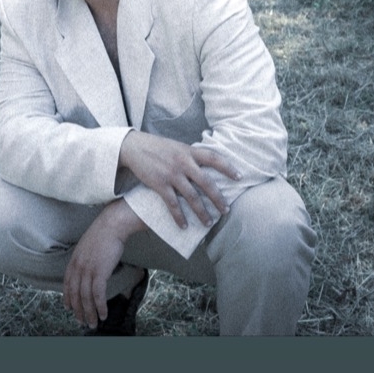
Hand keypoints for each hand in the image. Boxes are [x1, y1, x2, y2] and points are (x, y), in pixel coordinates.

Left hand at [63, 199, 145, 328]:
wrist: (113, 224)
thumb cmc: (105, 232)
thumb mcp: (89, 245)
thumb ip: (86, 257)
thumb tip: (91, 266)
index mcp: (74, 260)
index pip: (67, 284)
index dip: (68, 298)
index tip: (69, 308)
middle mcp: (78, 267)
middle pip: (75, 294)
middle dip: (78, 311)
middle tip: (83, 322)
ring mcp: (88, 270)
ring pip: (85, 298)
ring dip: (90, 313)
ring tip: (94, 323)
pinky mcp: (99, 272)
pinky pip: (97, 295)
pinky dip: (100, 307)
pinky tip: (103, 314)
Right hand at [118, 131, 240, 229]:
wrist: (134, 147)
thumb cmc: (157, 147)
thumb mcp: (177, 147)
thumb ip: (190, 156)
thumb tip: (205, 165)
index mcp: (189, 151)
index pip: (214, 158)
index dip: (228, 167)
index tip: (239, 177)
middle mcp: (183, 162)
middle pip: (206, 183)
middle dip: (218, 198)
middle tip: (226, 210)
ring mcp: (172, 174)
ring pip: (192, 197)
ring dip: (201, 212)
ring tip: (208, 223)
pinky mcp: (160, 184)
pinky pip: (172, 204)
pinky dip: (178, 216)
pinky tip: (183, 226)